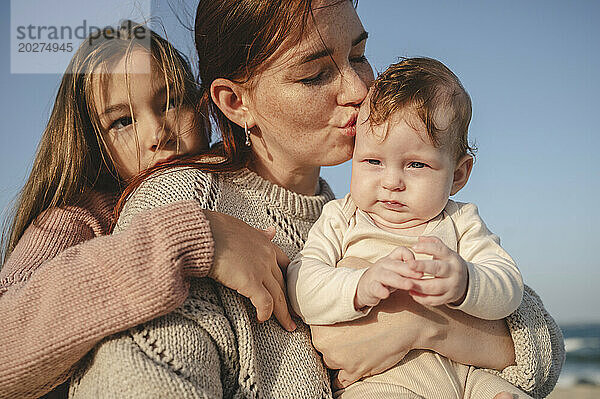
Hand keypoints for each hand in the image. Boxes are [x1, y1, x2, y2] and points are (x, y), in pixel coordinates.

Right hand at [203, 210, 295, 331]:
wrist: (204, 233)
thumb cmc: (216, 229)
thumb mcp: (243, 228)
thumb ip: (259, 233)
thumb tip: (272, 231)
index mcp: (266, 244)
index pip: (285, 265)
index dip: (288, 280)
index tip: (291, 292)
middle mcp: (267, 257)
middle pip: (283, 284)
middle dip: (289, 301)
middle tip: (295, 316)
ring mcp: (261, 270)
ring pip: (278, 296)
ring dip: (283, 313)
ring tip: (288, 326)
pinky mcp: (250, 282)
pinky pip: (264, 303)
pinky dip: (265, 313)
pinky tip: (262, 320)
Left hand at [312, 289, 421, 387]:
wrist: (403, 321)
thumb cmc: (379, 307)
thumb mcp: (350, 307)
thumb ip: (334, 316)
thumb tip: (326, 318)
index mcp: (322, 325)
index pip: (314, 329)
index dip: (325, 327)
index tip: (333, 325)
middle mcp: (327, 345)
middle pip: (322, 347)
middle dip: (331, 342)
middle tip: (346, 334)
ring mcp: (340, 361)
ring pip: (331, 361)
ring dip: (339, 357)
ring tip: (354, 346)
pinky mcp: (355, 372)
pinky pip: (341, 380)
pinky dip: (344, 375)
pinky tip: (350, 367)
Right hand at [354, 246, 421, 308]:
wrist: (364, 286)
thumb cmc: (386, 277)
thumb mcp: (397, 270)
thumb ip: (409, 268)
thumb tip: (426, 270)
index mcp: (391, 259)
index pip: (401, 251)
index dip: (410, 256)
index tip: (419, 265)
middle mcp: (383, 264)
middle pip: (396, 264)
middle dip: (409, 270)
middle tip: (421, 275)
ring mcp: (376, 275)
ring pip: (387, 276)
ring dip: (399, 280)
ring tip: (409, 285)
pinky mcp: (370, 287)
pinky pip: (375, 287)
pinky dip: (380, 290)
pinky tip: (385, 294)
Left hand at [407, 236, 468, 305]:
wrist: (466, 282)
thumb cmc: (448, 263)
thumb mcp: (444, 251)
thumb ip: (432, 243)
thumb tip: (419, 239)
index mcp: (451, 258)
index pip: (440, 250)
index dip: (427, 248)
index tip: (414, 247)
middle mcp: (453, 272)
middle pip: (438, 269)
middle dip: (422, 267)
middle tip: (409, 265)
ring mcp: (452, 286)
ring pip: (434, 287)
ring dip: (418, 285)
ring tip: (405, 281)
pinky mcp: (448, 298)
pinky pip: (434, 300)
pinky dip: (421, 298)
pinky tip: (411, 292)